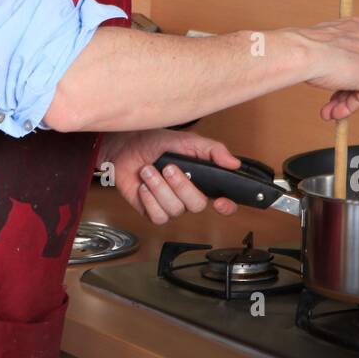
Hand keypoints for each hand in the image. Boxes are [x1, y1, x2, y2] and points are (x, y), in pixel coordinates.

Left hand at [98, 129, 242, 224]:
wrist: (125, 146)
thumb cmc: (155, 142)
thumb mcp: (187, 140)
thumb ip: (212, 150)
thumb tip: (233, 163)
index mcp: (201, 180)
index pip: (223, 201)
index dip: (226, 206)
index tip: (220, 202)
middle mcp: (187, 195)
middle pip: (197, 205)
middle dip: (181, 186)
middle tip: (169, 167)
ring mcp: (170, 205)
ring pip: (175, 210)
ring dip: (159, 188)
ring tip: (149, 170)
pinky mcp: (152, 212)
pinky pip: (158, 217)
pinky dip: (149, 200)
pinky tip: (143, 186)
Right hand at [291, 16, 358, 121]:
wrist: (303, 53)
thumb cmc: (304, 47)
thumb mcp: (319, 45)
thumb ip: (331, 53)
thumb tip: (329, 69)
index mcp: (355, 26)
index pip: (354, 54)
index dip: (342, 72)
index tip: (330, 84)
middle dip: (343, 91)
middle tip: (330, 104)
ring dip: (344, 102)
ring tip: (330, 112)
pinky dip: (350, 107)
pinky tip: (336, 112)